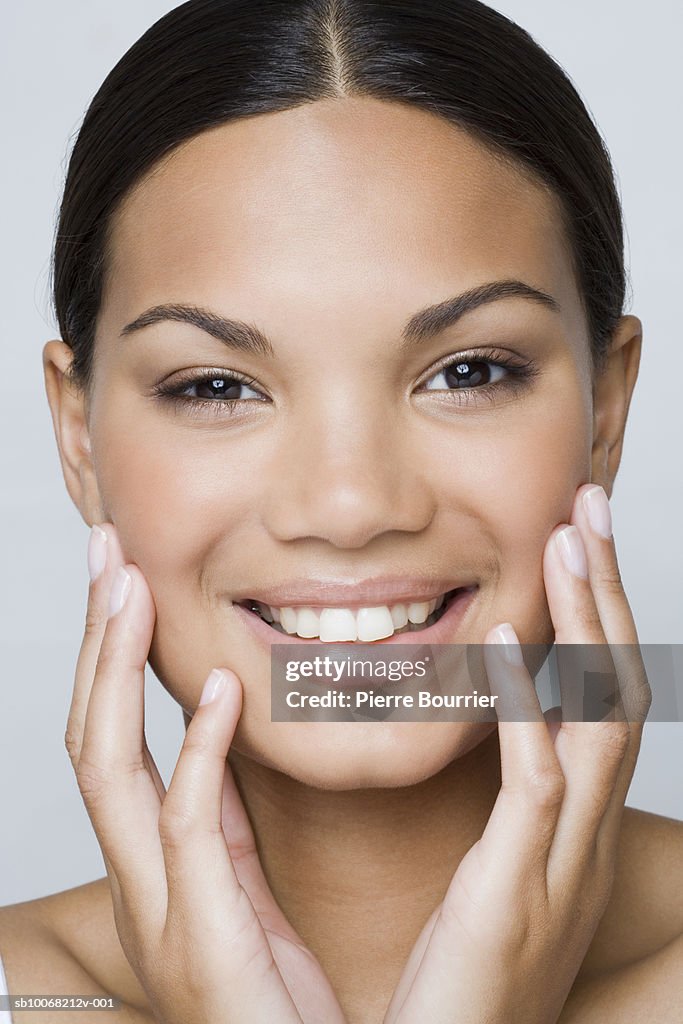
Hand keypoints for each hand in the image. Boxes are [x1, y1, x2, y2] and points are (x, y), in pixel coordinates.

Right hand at [65, 523, 345, 1023]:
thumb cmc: (272, 999)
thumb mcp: (235, 891)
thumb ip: (218, 819)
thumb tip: (214, 734)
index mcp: (149, 865)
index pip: (108, 739)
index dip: (106, 658)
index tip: (119, 579)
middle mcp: (135, 882)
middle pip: (89, 739)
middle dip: (92, 643)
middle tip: (104, 552)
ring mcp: (157, 910)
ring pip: (110, 771)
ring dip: (116, 674)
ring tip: (130, 590)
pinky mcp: (200, 937)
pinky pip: (187, 827)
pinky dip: (194, 751)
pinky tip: (214, 689)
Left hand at [382, 483, 650, 1023]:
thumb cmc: (465, 978)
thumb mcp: (499, 877)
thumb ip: (507, 807)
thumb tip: (495, 729)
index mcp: (580, 828)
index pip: (605, 701)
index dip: (598, 619)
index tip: (576, 544)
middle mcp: (589, 837)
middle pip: (620, 691)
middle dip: (606, 595)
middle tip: (588, 509)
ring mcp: (563, 862)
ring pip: (600, 721)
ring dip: (586, 625)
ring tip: (565, 541)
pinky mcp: (518, 889)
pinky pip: (539, 783)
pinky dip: (530, 707)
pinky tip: (510, 644)